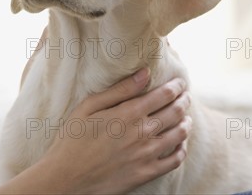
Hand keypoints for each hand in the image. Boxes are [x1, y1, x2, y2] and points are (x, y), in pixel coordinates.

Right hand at [0, 68, 191, 193]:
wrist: (65, 178)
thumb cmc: (73, 139)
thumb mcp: (89, 107)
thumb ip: (120, 89)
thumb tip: (145, 73)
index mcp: (129, 114)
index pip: (164, 95)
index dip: (176, 87)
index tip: (179, 82)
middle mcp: (142, 133)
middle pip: (176, 112)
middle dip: (184, 101)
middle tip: (185, 96)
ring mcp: (146, 155)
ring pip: (179, 134)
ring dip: (186, 122)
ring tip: (186, 117)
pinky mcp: (146, 174)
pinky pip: (174, 160)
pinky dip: (182, 149)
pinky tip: (180, 143)